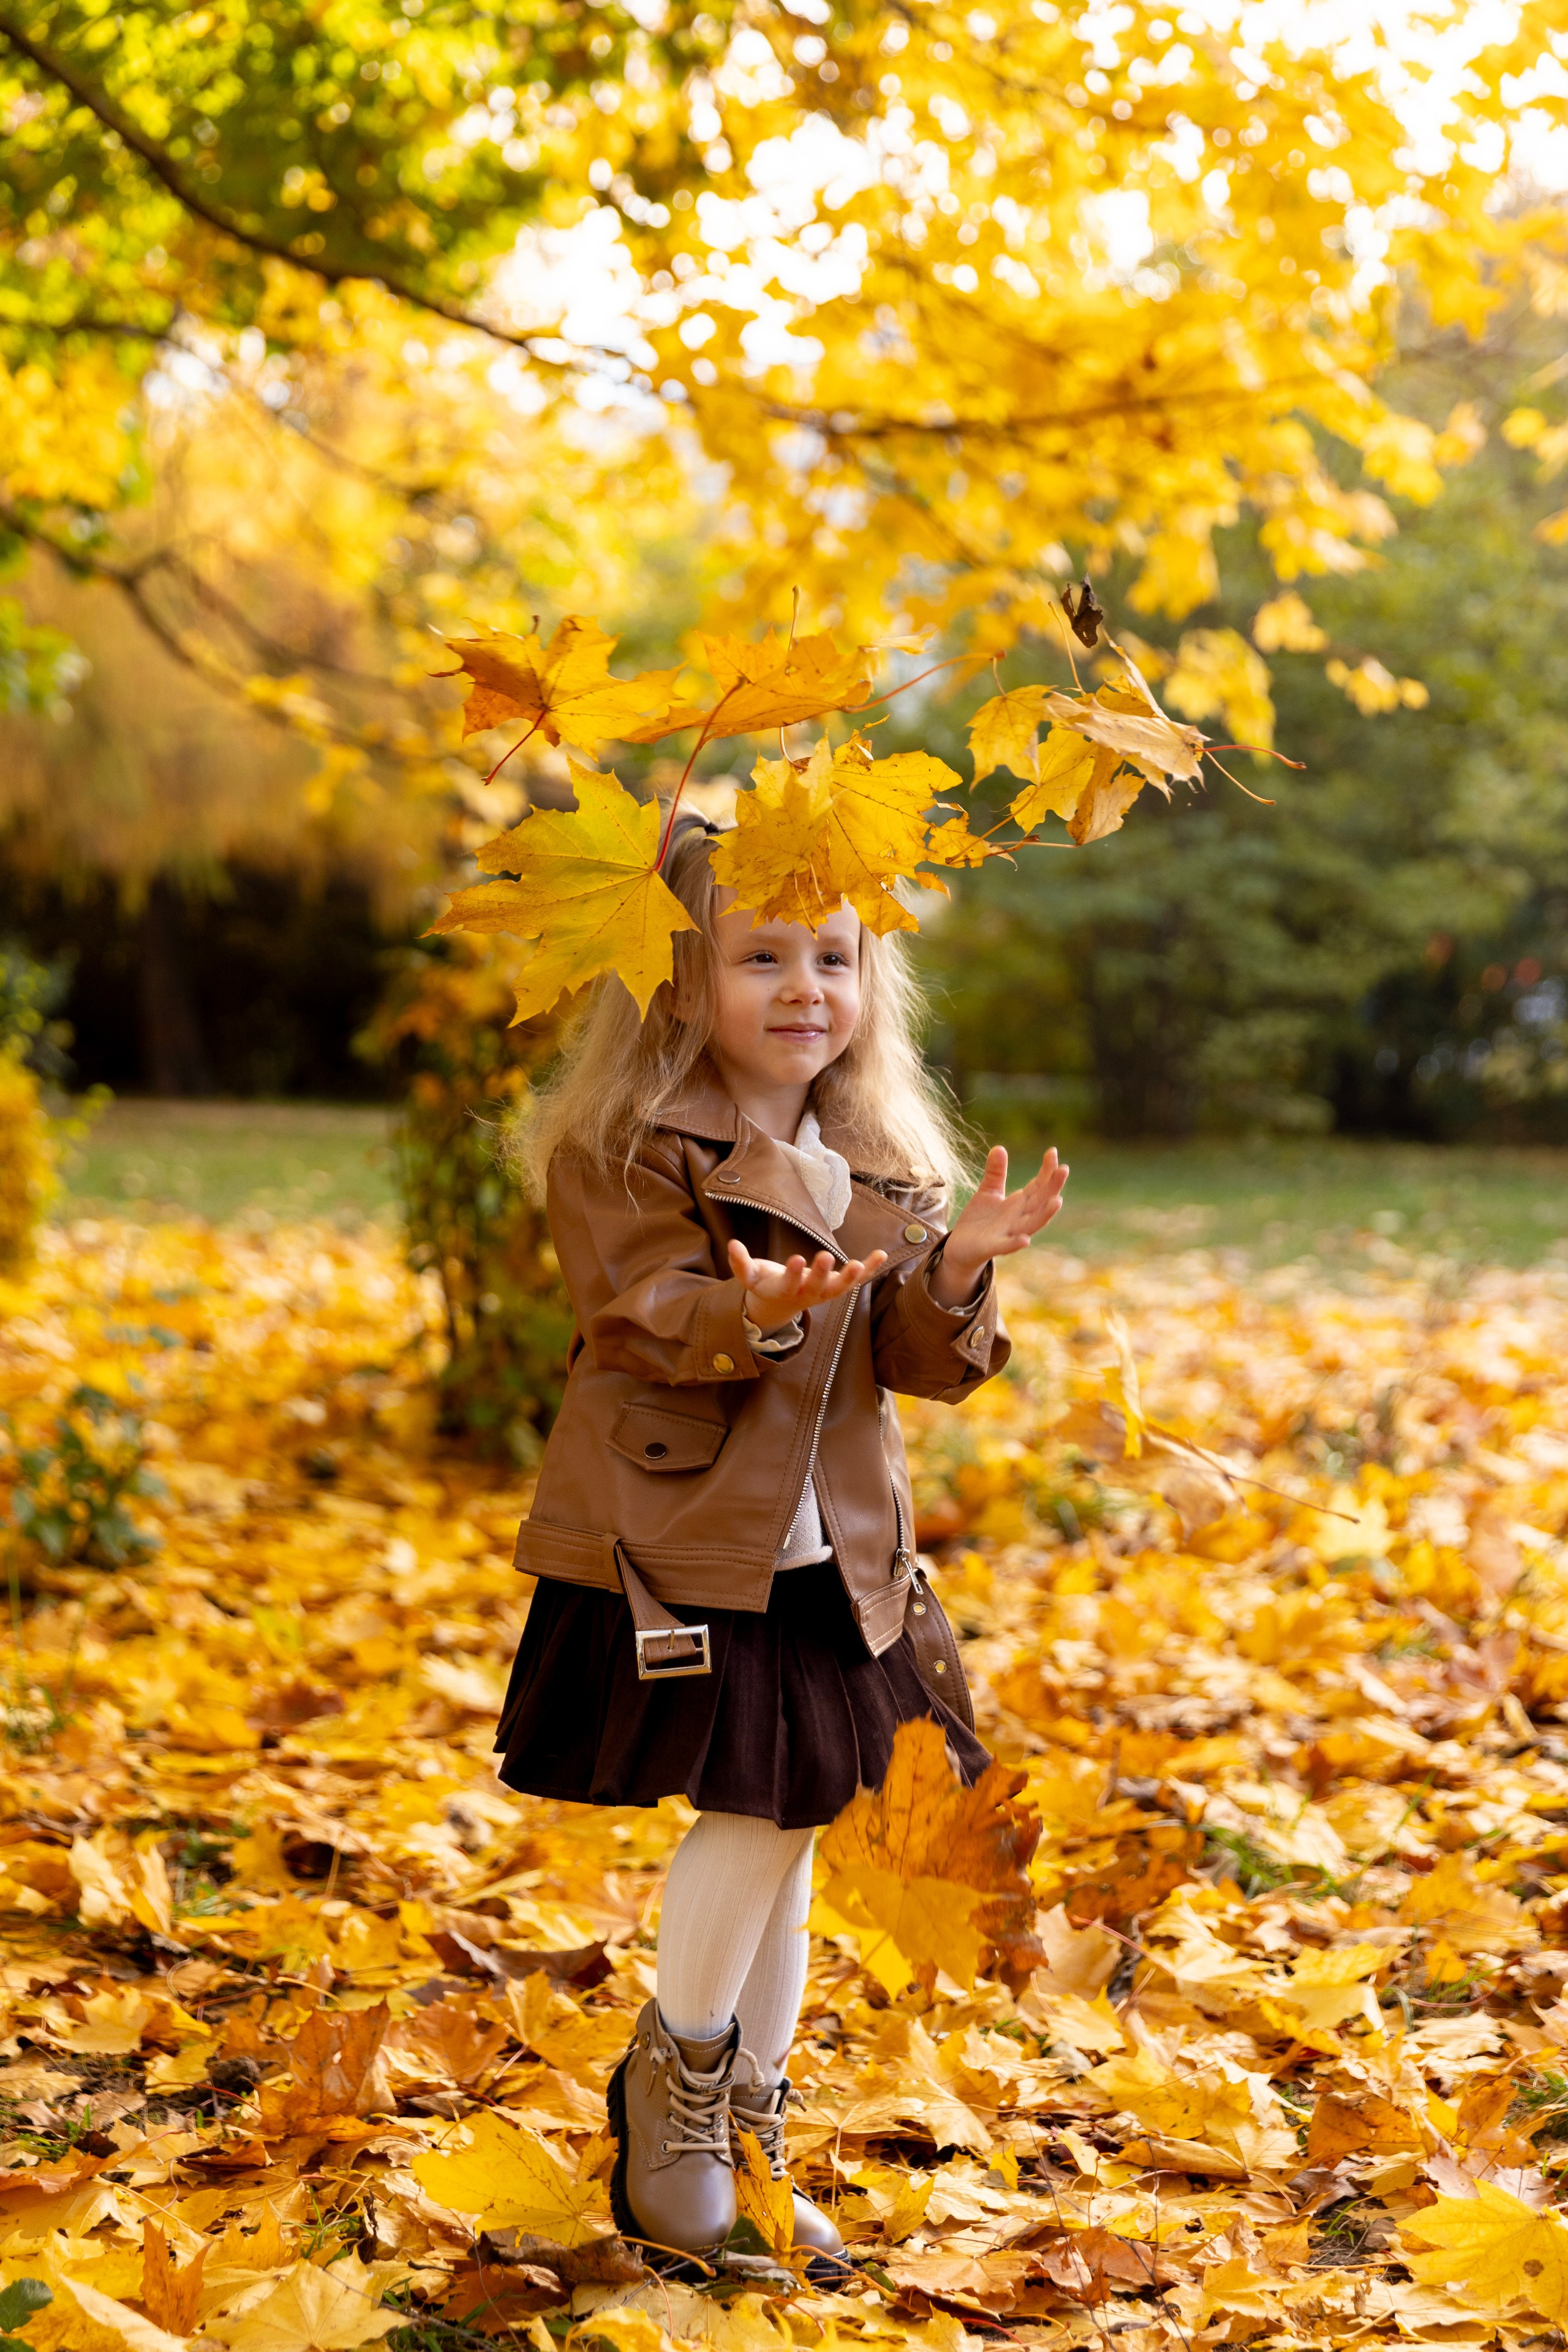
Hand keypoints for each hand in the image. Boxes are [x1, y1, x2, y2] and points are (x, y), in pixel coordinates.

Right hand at [727, 1237, 889, 1333]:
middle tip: (826, 1257)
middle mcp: (807, 1295)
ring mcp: (824, 1292)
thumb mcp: (750, 1276)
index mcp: (784, 1291)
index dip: (792, 1274)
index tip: (796, 1259)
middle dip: (821, 1274)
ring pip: (840, 1289)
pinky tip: (881, 1254)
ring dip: (852, 1277)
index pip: (788, 1285)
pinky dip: (870, 1269)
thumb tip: (732, 1244)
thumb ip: (741, 1263)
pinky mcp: (837, 1285)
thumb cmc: (766, 1283)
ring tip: (860, 1264)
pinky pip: (856, 1280)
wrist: (782, 1303)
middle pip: (817, 1288)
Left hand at [931, 1145, 1067, 1306]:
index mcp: (1018, 1204)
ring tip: (1058, 1201)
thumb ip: (996, 1173)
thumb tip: (1000, 1147)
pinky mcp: (992, 1247)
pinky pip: (1006, 1246)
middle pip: (1040, 1202)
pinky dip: (1015, 1243)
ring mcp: (1008, 1234)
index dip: (1046, 1171)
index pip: (1038, 1186)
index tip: (1052, 1151)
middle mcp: (1018, 1219)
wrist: (960, 1248)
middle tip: (1064, 1169)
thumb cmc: (979, 1221)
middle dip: (1052, 1187)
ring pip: (1031, 1225)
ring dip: (1045, 1214)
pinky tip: (1025, 1240)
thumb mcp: (987, 1193)